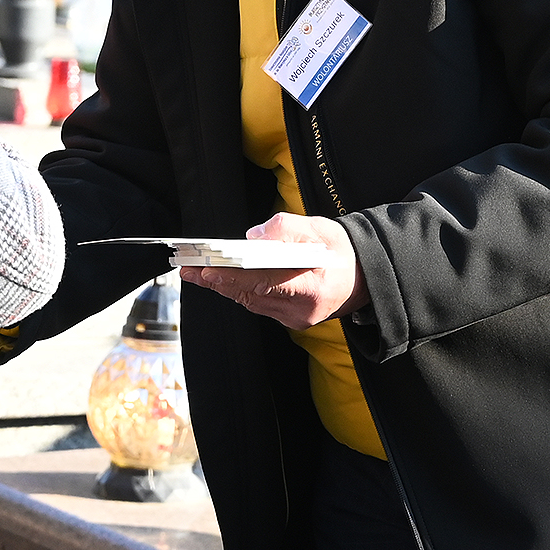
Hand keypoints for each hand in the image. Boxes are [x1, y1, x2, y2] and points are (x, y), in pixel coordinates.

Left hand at [179, 212, 367, 329]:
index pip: (268, 284)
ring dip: (222, 286)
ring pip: (250, 301)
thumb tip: (253, 237)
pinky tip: (217, 278)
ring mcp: (294, 319)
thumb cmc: (340, 250)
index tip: (210, 271)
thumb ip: (286, 229)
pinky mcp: (288, 319)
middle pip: (252, 295)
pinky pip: (257, 304)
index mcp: (314, 288)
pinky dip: (237, 290)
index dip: (236, 278)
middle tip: (187, 268)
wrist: (363, 277)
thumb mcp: (319, 229)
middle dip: (217, 281)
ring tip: (193, 271)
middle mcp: (302, 311)